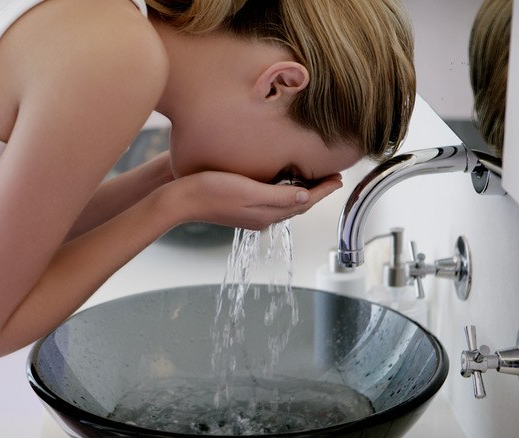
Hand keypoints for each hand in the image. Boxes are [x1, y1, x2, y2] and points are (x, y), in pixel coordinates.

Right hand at [165, 171, 342, 229]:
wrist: (179, 199)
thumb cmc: (211, 190)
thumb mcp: (248, 190)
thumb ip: (279, 196)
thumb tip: (306, 197)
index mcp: (267, 214)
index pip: (304, 202)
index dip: (324, 190)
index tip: (339, 178)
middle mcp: (261, 217)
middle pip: (297, 205)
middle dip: (316, 192)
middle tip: (332, 177)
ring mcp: (249, 214)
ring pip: (284, 204)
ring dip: (301, 193)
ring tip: (312, 179)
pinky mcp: (238, 208)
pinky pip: (269, 202)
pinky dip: (283, 193)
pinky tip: (280, 182)